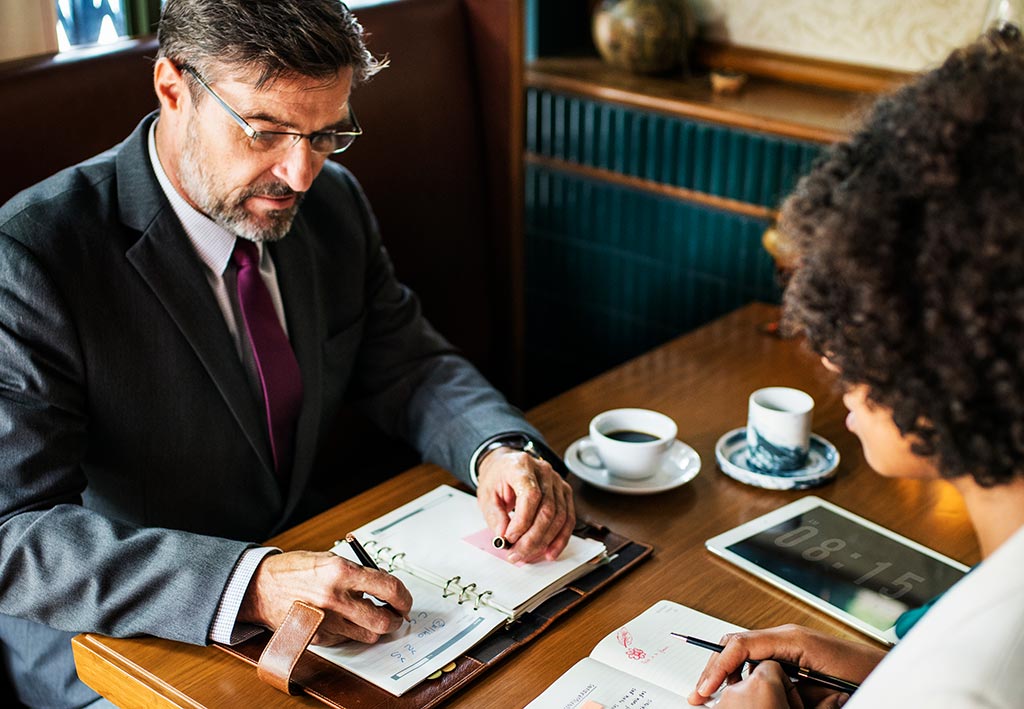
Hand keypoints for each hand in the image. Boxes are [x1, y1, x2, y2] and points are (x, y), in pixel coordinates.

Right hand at [237, 550, 412, 645]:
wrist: (260, 587)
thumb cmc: (295, 570)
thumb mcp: (330, 559)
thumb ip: (359, 573)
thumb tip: (385, 586)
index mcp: (341, 571)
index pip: (389, 587)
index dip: (404, 597)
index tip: (405, 600)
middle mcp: (335, 598)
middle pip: (383, 620)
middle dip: (395, 620)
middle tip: (396, 615)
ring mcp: (326, 621)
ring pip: (368, 635)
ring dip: (375, 628)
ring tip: (371, 616)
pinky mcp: (318, 637)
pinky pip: (347, 639)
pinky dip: (352, 632)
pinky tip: (345, 619)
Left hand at [476, 446, 575, 563]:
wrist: (505, 466)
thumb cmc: (497, 478)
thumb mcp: (486, 495)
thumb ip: (495, 516)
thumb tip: (504, 538)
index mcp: (522, 466)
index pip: (530, 495)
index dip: (522, 521)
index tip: (510, 538)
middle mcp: (544, 471)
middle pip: (547, 510)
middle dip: (532, 538)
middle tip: (517, 554)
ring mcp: (557, 481)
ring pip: (559, 517)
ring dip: (545, 541)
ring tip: (528, 555)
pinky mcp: (564, 492)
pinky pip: (568, 519)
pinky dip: (560, 538)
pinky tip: (550, 551)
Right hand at [687, 625, 882, 707]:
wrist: (890, 672)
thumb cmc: (867, 676)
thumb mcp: (821, 689)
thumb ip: (782, 682)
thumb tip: (751, 685)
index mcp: (791, 639)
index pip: (740, 644)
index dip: (717, 666)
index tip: (704, 688)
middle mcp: (786, 637)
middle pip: (735, 645)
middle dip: (714, 669)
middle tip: (699, 694)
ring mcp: (789, 644)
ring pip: (744, 654)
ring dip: (727, 674)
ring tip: (713, 694)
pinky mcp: (793, 656)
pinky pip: (759, 661)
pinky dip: (744, 677)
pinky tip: (738, 692)